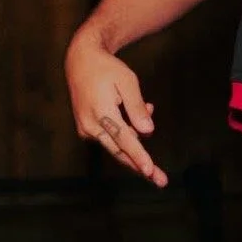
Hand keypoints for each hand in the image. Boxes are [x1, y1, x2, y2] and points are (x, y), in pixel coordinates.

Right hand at [64, 28, 167, 186]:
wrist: (80, 61)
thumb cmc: (107, 69)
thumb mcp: (127, 82)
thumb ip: (137, 108)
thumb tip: (148, 132)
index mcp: (101, 114)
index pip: (125, 141)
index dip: (139, 157)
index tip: (150, 171)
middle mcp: (91, 126)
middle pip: (120, 152)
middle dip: (141, 166)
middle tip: (160, 181)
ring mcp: (87, 129)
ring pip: (117, 145)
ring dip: (137, 141)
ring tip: (148, 109)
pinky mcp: (87, 128)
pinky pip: (112, 136)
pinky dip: (127, 131)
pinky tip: (137, 109)